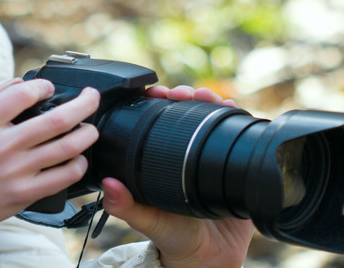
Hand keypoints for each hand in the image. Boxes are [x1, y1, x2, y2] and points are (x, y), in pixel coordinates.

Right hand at [0, 79, 100, 255]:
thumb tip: (19, 82)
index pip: (22, 93)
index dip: (42, 85)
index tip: (48, 87)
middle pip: (56, 119)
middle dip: (83, 103)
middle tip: (91, 98)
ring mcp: (14, 172)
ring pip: (67, 147)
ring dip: (87, 134)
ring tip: (90, 128)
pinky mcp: (22, 195)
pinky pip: (63, 177)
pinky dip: (77, 164)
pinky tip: (77, 158)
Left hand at [102, 85, 252, 267]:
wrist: (209, 259)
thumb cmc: (173, 238)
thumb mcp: (147, 221)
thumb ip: (126, 206)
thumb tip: (108, 184)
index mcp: (156, 161)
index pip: (154, 122)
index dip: (155, 104)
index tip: (155, 93)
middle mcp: (180, 155)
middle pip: (183, 114)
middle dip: (183, 96)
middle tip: (181, 93)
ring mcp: (206, 158)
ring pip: (208, 119)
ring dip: (208, 101)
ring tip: (207, 96)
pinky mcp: (231, 166)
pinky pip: (234, 136)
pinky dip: (234, 118)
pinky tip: (232, 108)